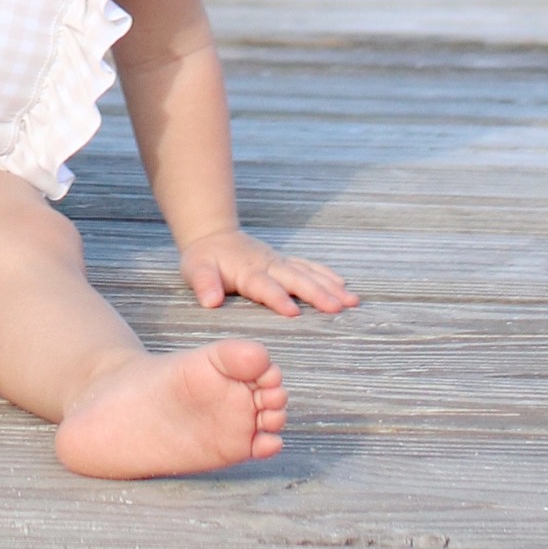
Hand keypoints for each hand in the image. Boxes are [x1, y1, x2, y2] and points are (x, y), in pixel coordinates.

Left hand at [175, 228, 357, 317]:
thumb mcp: (195, 270)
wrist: (213, 235)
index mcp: (247, 272)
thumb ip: (204, 285)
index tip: (295, 313)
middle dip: (317, 294)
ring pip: (308, 274)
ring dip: (330, 287)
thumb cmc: (204, 259)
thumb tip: (211, 301)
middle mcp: (268, 265)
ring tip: (352, 300)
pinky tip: (343, 285)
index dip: (279, 299)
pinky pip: (309, 267)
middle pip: (295, 280)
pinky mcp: (284, 262)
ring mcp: (279, 262)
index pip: (265, 287)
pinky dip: (327, 275)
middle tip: (338, 308)